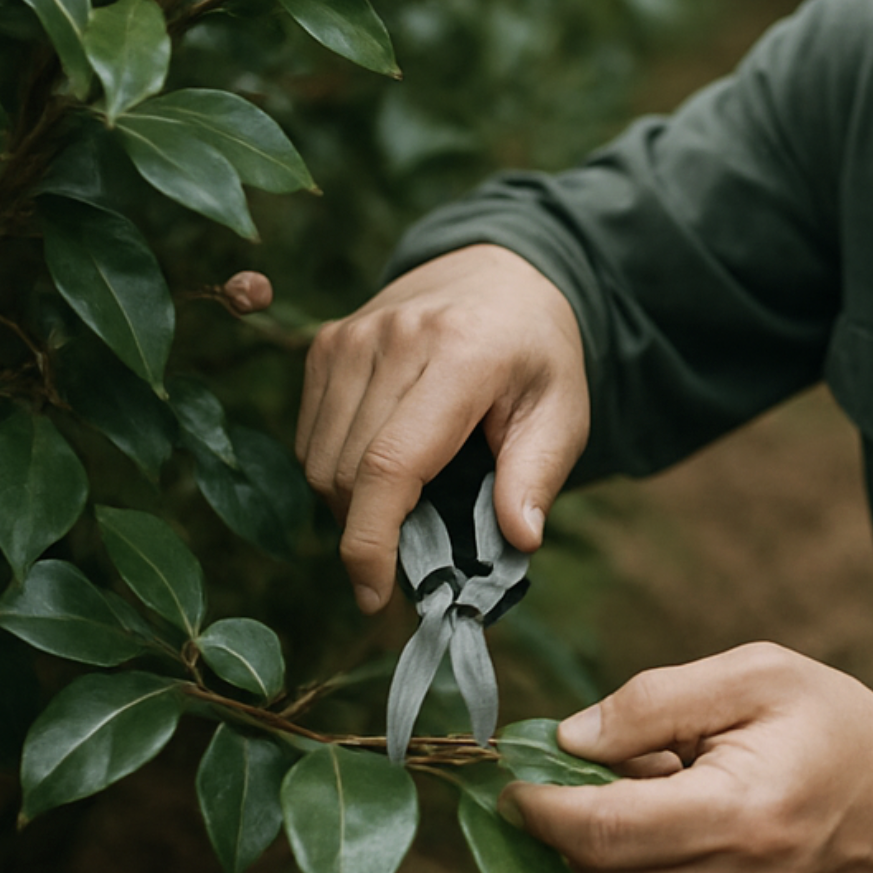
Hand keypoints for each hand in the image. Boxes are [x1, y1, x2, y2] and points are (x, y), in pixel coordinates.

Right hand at [295, 245, 588, 612]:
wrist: (502, 274)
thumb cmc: (536, 354)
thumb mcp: (564, 411)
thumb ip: (539, 474)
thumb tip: (519, 541)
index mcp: (460, 354)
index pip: (390, 463)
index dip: (371, 543)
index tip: (375, 597)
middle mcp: (394, 337)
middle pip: (347, 472)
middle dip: (370, 533)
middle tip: (416, 554)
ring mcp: (351, 336)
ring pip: (319, 460)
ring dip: (350, 505)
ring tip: (408, 503)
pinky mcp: (325, 342)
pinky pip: (309, 437)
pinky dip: (335, 470)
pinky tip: (383, 466)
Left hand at [503, 643, 872, 872]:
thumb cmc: (841, 732)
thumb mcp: (757, 675)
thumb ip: (655, 700)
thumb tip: (569, 739)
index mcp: (740, 817)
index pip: (603, 830)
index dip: (541, 802)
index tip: (513, 769)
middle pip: (598, 868)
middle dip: (572, 814)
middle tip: (606, 755)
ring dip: (608, 840)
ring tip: (666, 783)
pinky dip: (641, 868)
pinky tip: (686, 822)